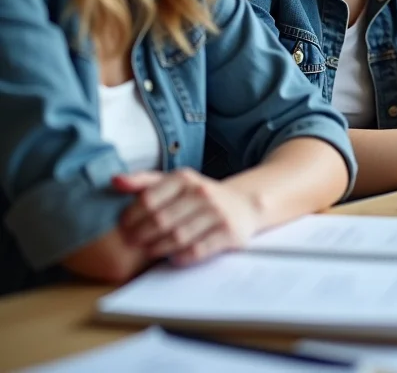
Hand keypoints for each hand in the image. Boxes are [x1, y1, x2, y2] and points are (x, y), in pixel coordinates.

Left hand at [113, 168, 261, 265]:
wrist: (243, 205)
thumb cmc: (200, 197)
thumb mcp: (176, 183)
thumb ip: (145, 182)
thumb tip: (115, 180)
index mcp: (185, 178)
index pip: (149, 198)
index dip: (131, 216)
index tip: (123, 226)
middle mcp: (202, 193)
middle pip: (161, 220)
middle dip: (141, 235)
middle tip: (131, 243)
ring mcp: (216, 213)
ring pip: (178, 237)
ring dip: (158, 248)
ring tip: (149, 251)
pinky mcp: (227, 233)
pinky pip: (197, 250)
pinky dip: (181, 256)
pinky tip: (173, 256)